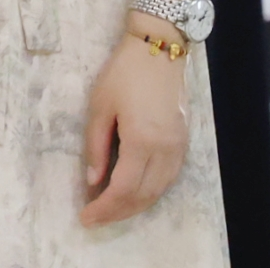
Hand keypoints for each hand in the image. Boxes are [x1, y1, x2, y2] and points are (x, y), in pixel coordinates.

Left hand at [80, 28, 191, 225]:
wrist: (159, 51)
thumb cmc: (123, 74)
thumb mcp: (100, 106)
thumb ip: (96, 145)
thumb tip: (92, 180)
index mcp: (142, 141)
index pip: (123, 188)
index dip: (104, 207)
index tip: (85, 216)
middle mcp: (165, 151)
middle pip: (143, 196)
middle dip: (118, 212)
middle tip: (95, 218)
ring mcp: (178, 148)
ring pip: (158, 191)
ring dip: (135, 206)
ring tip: (111, 210)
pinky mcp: (183, 144)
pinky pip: (168, 179)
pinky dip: (150, 192)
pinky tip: (134, 193)